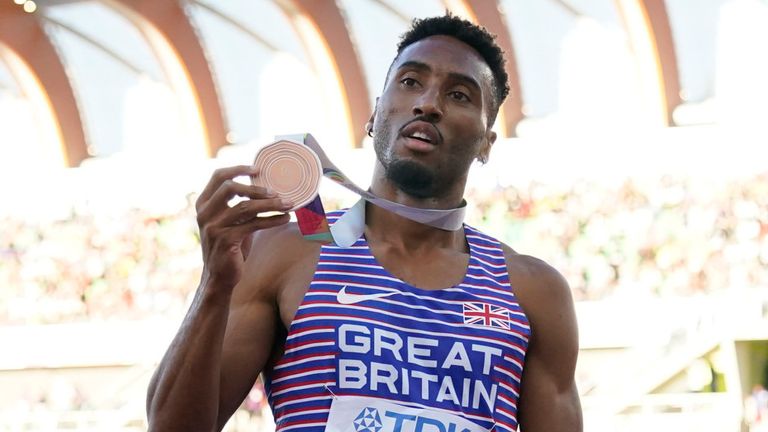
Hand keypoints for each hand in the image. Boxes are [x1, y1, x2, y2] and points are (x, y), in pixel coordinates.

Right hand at [195, 165, 292, 289]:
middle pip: (230, 187)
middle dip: (257, 187)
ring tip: (288, 204)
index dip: (238, 169)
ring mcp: (213, 227)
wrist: (219, 277)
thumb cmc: (230, 247)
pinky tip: (285, 218)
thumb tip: (267, 188)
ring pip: (245, 206)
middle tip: (277, 192)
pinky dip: (272, 220)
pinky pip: (253, 224)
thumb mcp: (232, 222)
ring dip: (270, 204)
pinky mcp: (225, 240)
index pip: (218, 176)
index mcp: (204, 204)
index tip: (258, 169)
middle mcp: (205, 213)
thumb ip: (242, 205)